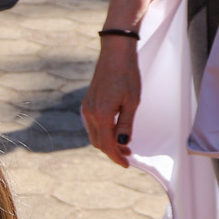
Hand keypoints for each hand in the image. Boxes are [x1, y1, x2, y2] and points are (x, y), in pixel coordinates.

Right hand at [81, 35, 141, 166]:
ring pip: (94, 134)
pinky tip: (115, 130)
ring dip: (107, 142)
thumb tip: (123, 142)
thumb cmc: (127, 76)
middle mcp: (90, 114)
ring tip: (124, 143)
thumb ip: (126, 124)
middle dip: (112, 151)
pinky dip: (103, 132)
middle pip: (98, 142)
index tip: (127, 164)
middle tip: (129, 153)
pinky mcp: (88, 103)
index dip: (116, 157)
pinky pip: (93, 124)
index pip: (107, 145)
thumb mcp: (132, 102)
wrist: (115, 54)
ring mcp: (86, 108)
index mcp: (101, 115)